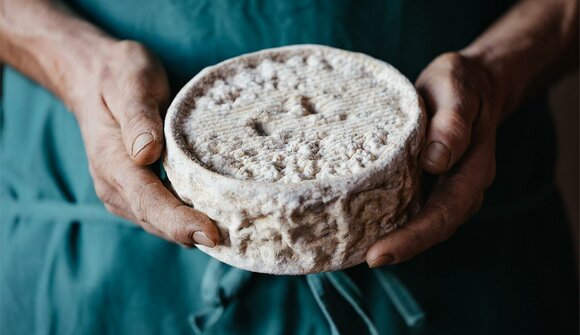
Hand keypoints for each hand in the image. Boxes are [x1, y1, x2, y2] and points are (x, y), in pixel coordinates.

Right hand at [71, 41, 218, 247]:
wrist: (94, 76)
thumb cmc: (118, 75)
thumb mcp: (130, 83)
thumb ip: (137, 118)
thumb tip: (147, 153)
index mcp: (112, 162)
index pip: (148, 201)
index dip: (178, 221)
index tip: (210, 233)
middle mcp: (115, 185)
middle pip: (157, 220)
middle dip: (192, 233)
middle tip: (237, 240)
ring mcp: (124, 191)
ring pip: (160, 222)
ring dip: (191, 230)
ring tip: (233, 234)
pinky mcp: (137, 189)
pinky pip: (162, 211)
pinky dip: (186, 217)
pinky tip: (215, 217)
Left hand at [367, 52, 501, 266]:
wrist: (472, 83)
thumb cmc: (461, 83)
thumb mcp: (457, 90)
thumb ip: (452, 122)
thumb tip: (436, 162)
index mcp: (473, 169)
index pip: (444, 213)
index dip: (413, 238)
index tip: (380, 254)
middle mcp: (461, 186)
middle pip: (433, 227)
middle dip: (400, 247)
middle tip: (363, 260)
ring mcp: (447, 186)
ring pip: (423, 222)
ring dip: (395, 239)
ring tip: (356, 250)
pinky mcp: (430, 180)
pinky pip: (414, 206)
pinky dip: (393, 220)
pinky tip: (366, 224)